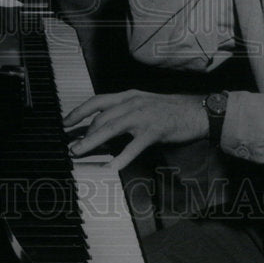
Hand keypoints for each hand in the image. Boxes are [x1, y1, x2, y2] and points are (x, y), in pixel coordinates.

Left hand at [63, 90, 207, 169]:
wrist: (197, 111)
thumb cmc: (170, 110)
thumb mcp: (144, 103)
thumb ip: (125, 111)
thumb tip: (103, 125)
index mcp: (129, 96)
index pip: (98, 101)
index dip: (79, 111)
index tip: (66, 122)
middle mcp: (133, 103)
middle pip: (101, 117)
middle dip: (83, 132)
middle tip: (71, 146)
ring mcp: (143, 116)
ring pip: (111, 128)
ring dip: (92, 141)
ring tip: (79, 151)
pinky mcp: (154, 131)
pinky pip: (134, 146)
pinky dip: (121, 157)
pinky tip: (112, 167)